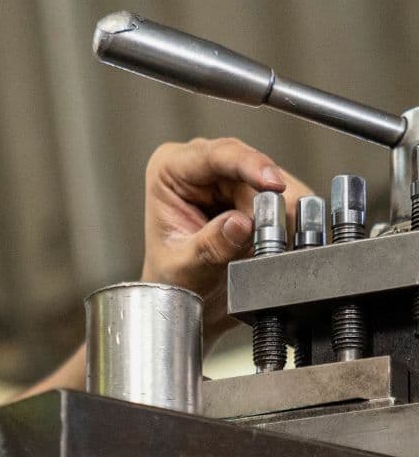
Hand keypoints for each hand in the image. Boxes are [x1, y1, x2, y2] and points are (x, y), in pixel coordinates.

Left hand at [141, 136, 308, 343]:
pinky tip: (275, 242)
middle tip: (272, 238)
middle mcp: (201, 165)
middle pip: (252, 170)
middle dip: (269, 205)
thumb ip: (210, 246)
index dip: (249, 166)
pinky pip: (286, 199)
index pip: (215, 155)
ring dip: (280, 217)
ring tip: (263, 248)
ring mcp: (230, 176)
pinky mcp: (255, 192)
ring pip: (275, 184)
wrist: (187, 301)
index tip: (274, 185)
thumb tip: (240, 224)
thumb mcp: (185, 267)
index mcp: (170, 170)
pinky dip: (287, 223)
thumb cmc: (173, 279)